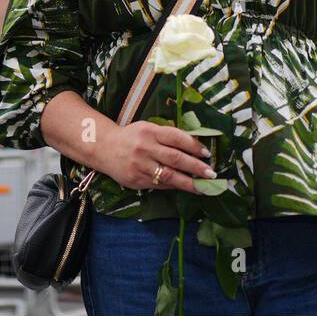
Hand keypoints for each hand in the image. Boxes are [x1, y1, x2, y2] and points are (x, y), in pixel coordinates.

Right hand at [101, 121, 215, 193]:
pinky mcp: (136, 180)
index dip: (193, 146)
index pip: (176, 138)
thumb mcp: (148, 128)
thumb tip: (195, 147)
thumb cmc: (132, 137)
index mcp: (150, 131)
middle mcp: (145, 148)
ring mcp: (140, 165)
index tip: (207, 153)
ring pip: (168, 175)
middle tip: (212, 173)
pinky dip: (173, 186)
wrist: (104, 148)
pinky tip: (184, 187)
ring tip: (203, 187)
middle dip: (196, 167)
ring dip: (188, 182)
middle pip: (175, 158)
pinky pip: (159, 184)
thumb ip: (167, 136)